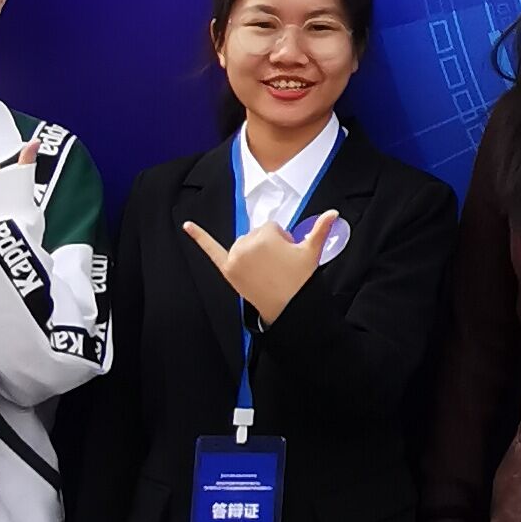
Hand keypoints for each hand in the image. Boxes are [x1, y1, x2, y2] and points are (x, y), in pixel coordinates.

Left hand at [186, 212, 332, 320]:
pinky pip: (211, 250)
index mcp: (265, 236)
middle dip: (267, 245)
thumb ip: (320, 228)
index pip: (271, 227)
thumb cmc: (300, 279)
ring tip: (265, 270)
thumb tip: (333, 213)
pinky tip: (187, 225)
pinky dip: (199, 237)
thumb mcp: (311, 252)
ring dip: (252, 252)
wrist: (289, 308)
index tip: (287, 255)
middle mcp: (246, 244)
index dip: (282, 240)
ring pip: (243, 243)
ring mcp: (234, 258)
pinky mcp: (226, 269)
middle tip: (278, 265)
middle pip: (256, 234)